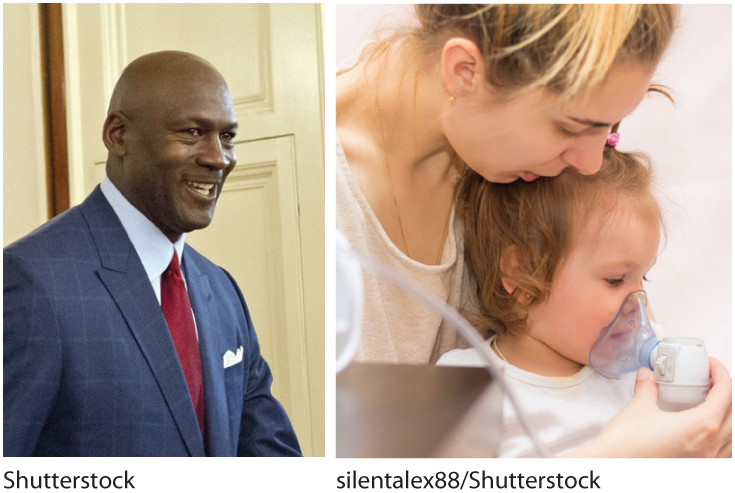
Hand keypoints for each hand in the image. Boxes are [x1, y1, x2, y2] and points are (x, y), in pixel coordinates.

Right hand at [566, 357, 731, 457]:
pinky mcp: (696, 470)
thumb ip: (648, 388)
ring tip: (710, 405)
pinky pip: (721, 453)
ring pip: (730, 438)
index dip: (721, 375)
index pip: (724, 396)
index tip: (712, 365)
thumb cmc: (625, 444)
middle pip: (732, 415)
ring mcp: (705, 462)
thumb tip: (648, 376)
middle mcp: (709, 447)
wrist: (612, 466)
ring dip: (725, 417)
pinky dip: (721, 439)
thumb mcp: (638, 408)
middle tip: (710, 380)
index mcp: (700, 427)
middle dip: (724, 394)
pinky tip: (707, 432)